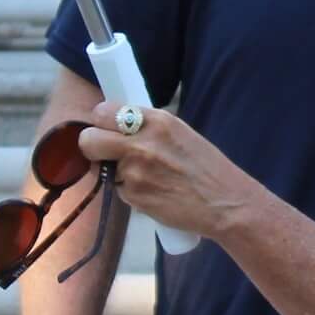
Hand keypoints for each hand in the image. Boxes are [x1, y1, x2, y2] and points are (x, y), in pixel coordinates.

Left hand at [78, 101, 242, 243]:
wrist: (226, 203)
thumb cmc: (208, 167)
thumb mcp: (181, 133)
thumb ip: (148, 127)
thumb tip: (118, 127)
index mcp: (157, 120)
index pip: (103, 111)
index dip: (101, 122)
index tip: (107, 129)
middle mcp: (141, 143)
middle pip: (88, 139)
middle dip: (93, 146)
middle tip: (107, 153)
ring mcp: (135, 172)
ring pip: (103, 168)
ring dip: (117, 172)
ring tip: (147, 177)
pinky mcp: (134, 196)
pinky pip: (118, 190)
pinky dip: (131, 191)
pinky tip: (154, 192)